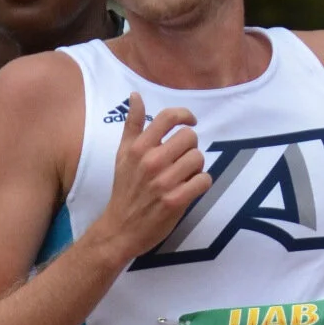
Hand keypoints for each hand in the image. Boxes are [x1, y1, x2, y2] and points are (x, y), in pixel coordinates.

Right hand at [99, 96, 211, 267]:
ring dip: (196, 167)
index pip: (169, 117)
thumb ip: (132, 125)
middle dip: (191, 147)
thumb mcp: (122, 155)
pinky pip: (203, 181)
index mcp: (139, 148)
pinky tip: (190, 188)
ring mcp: (164, 182)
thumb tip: (136, 95)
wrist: (120, 229)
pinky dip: (201, 184)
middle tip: (183, 159)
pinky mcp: (175, 201)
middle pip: (190, 137)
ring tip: (185, 176)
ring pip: (198, 159)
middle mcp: (151, 162)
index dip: (185, 115)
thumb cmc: (124, 190)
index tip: (191, 121)